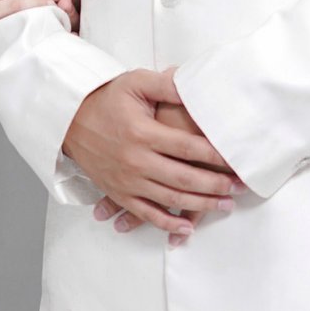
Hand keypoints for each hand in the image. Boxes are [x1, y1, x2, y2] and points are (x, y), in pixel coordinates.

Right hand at [62, 67, 238, 242]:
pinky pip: (146, 214)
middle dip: (216, 185)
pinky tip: (187, 227)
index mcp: (142, 133)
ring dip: (200, 205)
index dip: (215, 155)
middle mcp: (135, 160)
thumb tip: (195, 83)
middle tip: (240, 187)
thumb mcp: (135, 83)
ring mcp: (126, 180)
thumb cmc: (106, 99)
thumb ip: (167, 84)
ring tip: (226, 205)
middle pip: (184, 178)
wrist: (69, 119)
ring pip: (170, 199)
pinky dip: (167, 224)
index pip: (187, 147)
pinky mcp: (119, 192)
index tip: (236, 160)